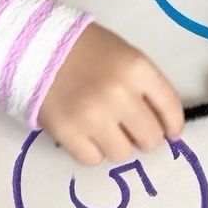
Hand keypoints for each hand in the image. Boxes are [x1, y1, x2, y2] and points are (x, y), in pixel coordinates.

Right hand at [38, 23, 183, 164]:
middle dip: (143, 136)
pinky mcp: (67, 132)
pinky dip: (91, 150)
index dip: (173, 124)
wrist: (35, 47)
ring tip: (103, 127)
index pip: (170, 108)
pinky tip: (85, 132)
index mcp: (137, 68)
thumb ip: (147, 86)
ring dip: (116, 144)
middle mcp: (118, 93)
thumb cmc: (85, 49)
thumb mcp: (125, 55)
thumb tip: (165, 126)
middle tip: (130, 128)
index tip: (171, 132)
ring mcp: (92, 115)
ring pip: (122, 153)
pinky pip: (93, 159)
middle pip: (150, 138)